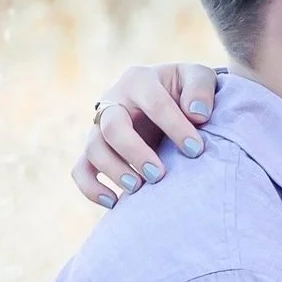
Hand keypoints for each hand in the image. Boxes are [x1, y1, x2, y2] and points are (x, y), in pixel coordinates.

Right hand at [73, 62, 219, 205]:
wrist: (168, 100)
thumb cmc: (185, 91)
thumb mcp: (199, 78)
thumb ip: (201, 88)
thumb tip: (197, 114)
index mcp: (139, 81)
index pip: (154, 104)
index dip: (175, 128)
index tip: (196, 150)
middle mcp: (114, 101)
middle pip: (112, 126)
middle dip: (134, 152)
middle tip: (158, 175)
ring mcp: (100, 126)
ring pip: (94, 148)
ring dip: (113, 170)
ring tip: (138, 189)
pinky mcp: (95, 150)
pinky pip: (80, 169)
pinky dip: (91, 188)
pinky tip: (114, 203)